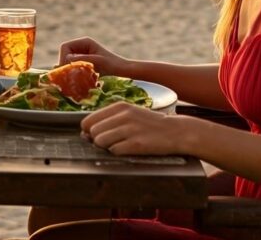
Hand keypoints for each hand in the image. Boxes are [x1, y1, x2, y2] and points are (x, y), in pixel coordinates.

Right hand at [58, 36, 132, 75]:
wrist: (123, 71)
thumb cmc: (113, 65)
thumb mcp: (96, 62)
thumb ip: (80, 60)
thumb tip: (65, 61)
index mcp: (84, 42)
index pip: (65, 47)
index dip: (63, 58)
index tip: (67, 70)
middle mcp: (81, 47)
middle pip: (64, 54)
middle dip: (66, 65)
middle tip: (70, 77)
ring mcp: (82, 55)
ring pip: (67, 63)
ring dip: (70, 70)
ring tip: (77, 78)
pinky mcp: (83, 63)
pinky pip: (72, 68)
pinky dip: (74, 73)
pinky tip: (80, 79)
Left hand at [81, 102, 196, 155]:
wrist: (176, 131)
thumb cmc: (149, 124)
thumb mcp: (129, 114)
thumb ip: (107, 120)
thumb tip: (84, 134)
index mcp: (118, 106)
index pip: (87, 121)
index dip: (89, 132)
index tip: (97, 136)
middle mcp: (123, 116)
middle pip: (92, 133)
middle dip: (97, 140)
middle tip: (112, 141)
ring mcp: (130, 129)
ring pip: (100, 142)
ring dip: (107, 147)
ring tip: (121, 145)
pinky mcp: (137, 144)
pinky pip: (114, 151)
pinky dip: (119, 153)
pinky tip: (129, 149)